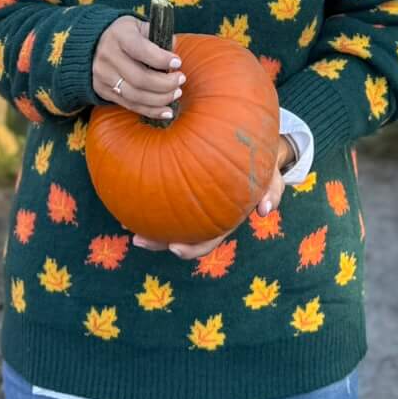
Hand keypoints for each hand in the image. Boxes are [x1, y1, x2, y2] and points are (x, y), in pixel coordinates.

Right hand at [91, 15, 182, 118]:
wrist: (92, 44)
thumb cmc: (125, 34)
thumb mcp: (139, 26)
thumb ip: (157, 35)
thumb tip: (174, 49)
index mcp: (119, 35)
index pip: (140, 50)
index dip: (161, 59)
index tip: (178, 63)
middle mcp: (107, 56)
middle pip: (139, 78)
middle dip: (165, 83)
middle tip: (181, 80)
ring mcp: (103, 76)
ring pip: (135, 95)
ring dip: (160, 99)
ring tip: (176, 93)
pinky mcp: (102, 91)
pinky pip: (130, 105)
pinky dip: (151, 111)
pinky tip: (167, 111)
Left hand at [132, 135, 295, 256]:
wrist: (257, 149)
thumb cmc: (263, 167)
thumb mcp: (272, 178)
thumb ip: (271, 192)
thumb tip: (265, 210)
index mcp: (224, 220)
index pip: (207, 241)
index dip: (191, 249)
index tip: (174, 248)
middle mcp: (207, 217)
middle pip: (180, 237)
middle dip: (158, 242)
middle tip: (138, 240)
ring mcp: (194, 206)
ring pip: (168, 221)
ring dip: (147, 225)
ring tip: (125, 221)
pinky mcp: (185, 188)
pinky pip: (165, 198)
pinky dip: (148, 199)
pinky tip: (130, 191)